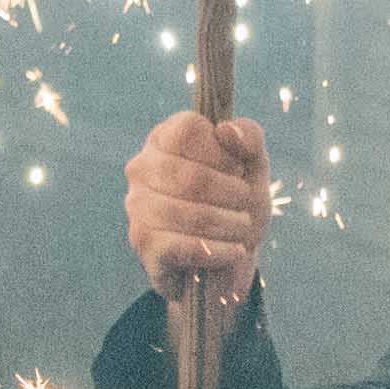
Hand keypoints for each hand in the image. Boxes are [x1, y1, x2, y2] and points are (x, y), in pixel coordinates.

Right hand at [124, 110, 269, 308]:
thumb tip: (226, 129)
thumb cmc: (236, 204)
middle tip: (245, 204)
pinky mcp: (143, 242)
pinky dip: (218, 251)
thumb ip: (249, 136)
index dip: (222, 151)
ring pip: (188, 214)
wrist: (227, 259)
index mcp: (164, 138)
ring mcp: (137, 205)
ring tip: (241, 228)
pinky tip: (233, 251)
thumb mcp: (252, 166)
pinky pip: (182, 246)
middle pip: (192, 176)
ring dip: (229, 224)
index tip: (237, 169)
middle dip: (232, 194)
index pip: (188, 129)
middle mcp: (142, 167)